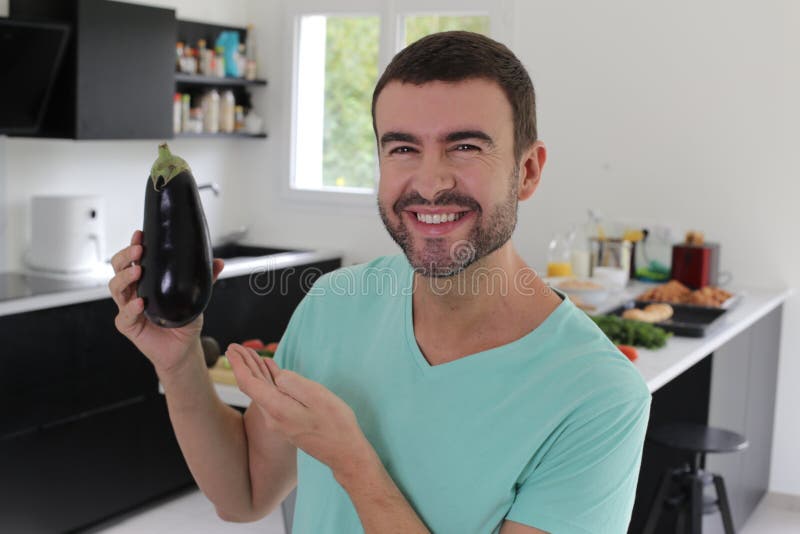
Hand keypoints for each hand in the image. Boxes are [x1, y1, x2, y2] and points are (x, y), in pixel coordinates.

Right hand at [108, 230, 223, 373]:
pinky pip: (124, 315)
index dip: (133, 246)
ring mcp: (128, 307)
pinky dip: (131, 308)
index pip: (133, 259)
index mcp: (146, 281)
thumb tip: (218, 262)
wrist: (183, 348)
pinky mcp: (128, 325)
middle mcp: (133, 291)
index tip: (139, 235)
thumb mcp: (196, 297)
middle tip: (138, 250)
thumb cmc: (184, 320)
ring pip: (116, 288)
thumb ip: (206, 279)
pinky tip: (140, 303)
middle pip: (118, 268)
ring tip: (138, 271)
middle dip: (125, 257)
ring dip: (125, 277)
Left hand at [226, 344, 370, 477]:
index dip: (238, 364)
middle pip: (252, 387)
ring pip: (261, 392)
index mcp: (278, 409)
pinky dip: (268, 382)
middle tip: (234, 347)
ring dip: (255, 373)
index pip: (249, 383)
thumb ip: (293, 383)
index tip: (231, 349)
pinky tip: (269, 372)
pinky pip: (271, 398)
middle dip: (243, 365)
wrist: (345, 454)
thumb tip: (277, 375)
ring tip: (249, 355)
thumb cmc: (336, 424)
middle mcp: (273, 418)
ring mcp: (279, 422)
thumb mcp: (317, 396)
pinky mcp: (287, 423)